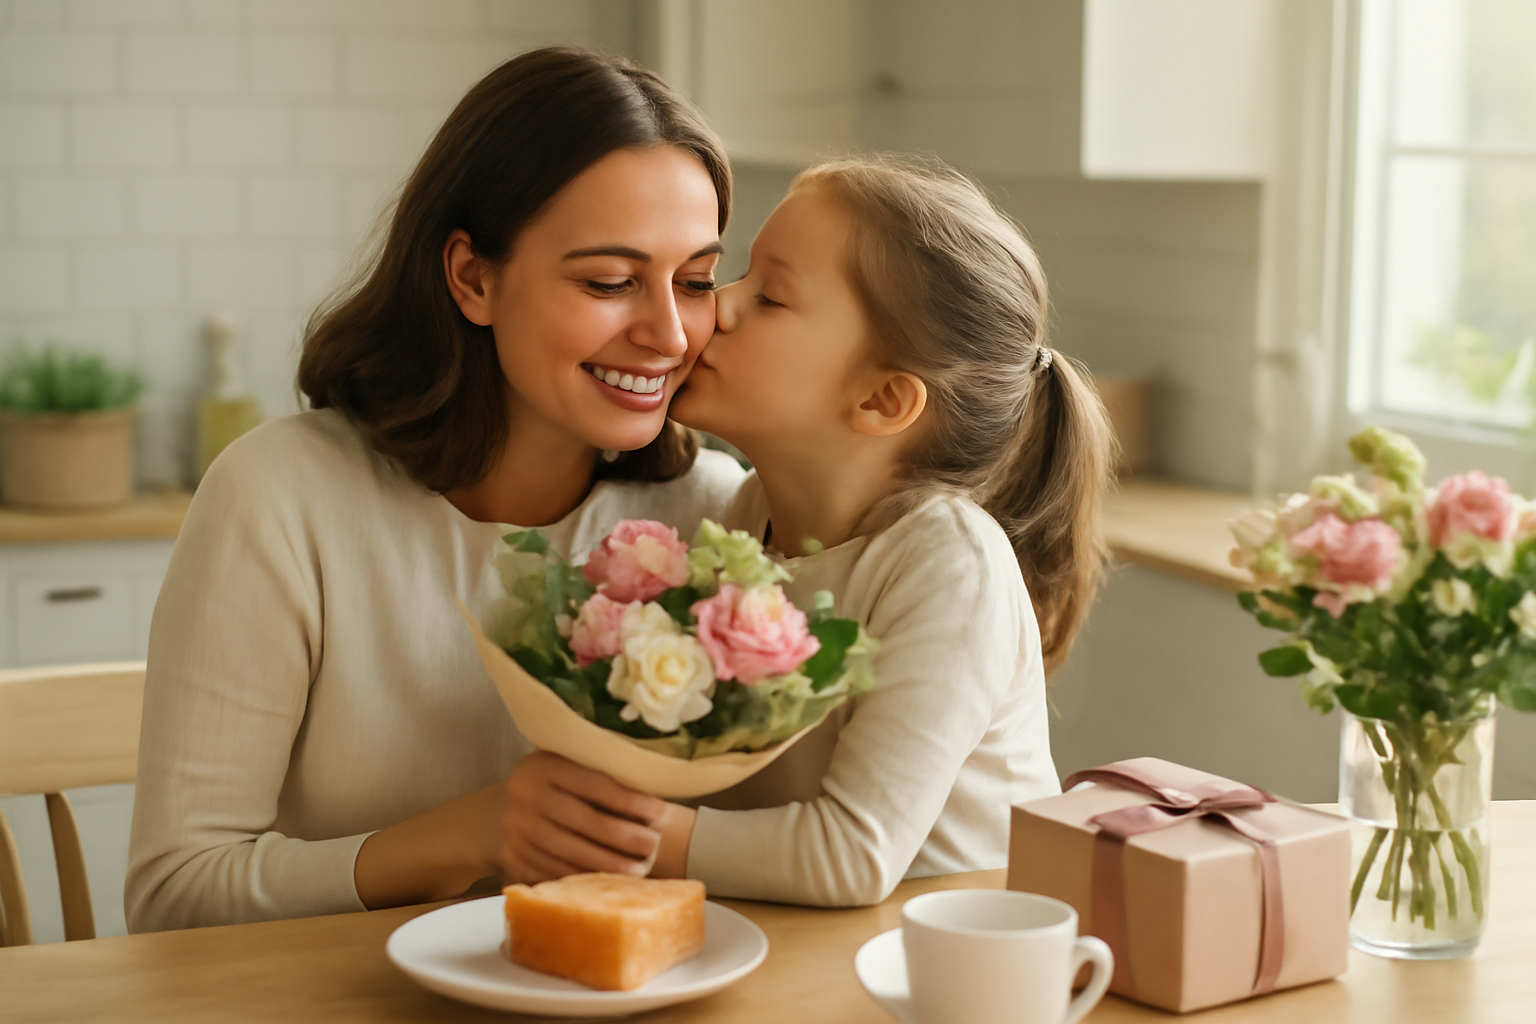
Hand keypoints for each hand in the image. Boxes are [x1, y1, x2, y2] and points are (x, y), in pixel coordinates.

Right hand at [490, 751, 666, 883]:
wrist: (497, 813)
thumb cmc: (551, 787)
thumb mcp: (566, 766)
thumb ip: (600, 771)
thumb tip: (657, 783)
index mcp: (542, 765)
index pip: (594, 783)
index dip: (630, 799)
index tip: (660, 810)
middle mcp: (523, 795)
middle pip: (585, 821)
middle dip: (625, 836)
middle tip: (654, 844)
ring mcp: (515, 830)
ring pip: (572, 853)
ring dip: (610, 864)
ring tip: (641, 869)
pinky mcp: (513, 860)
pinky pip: (556, 873)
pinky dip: (586, 879)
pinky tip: (610, 881)